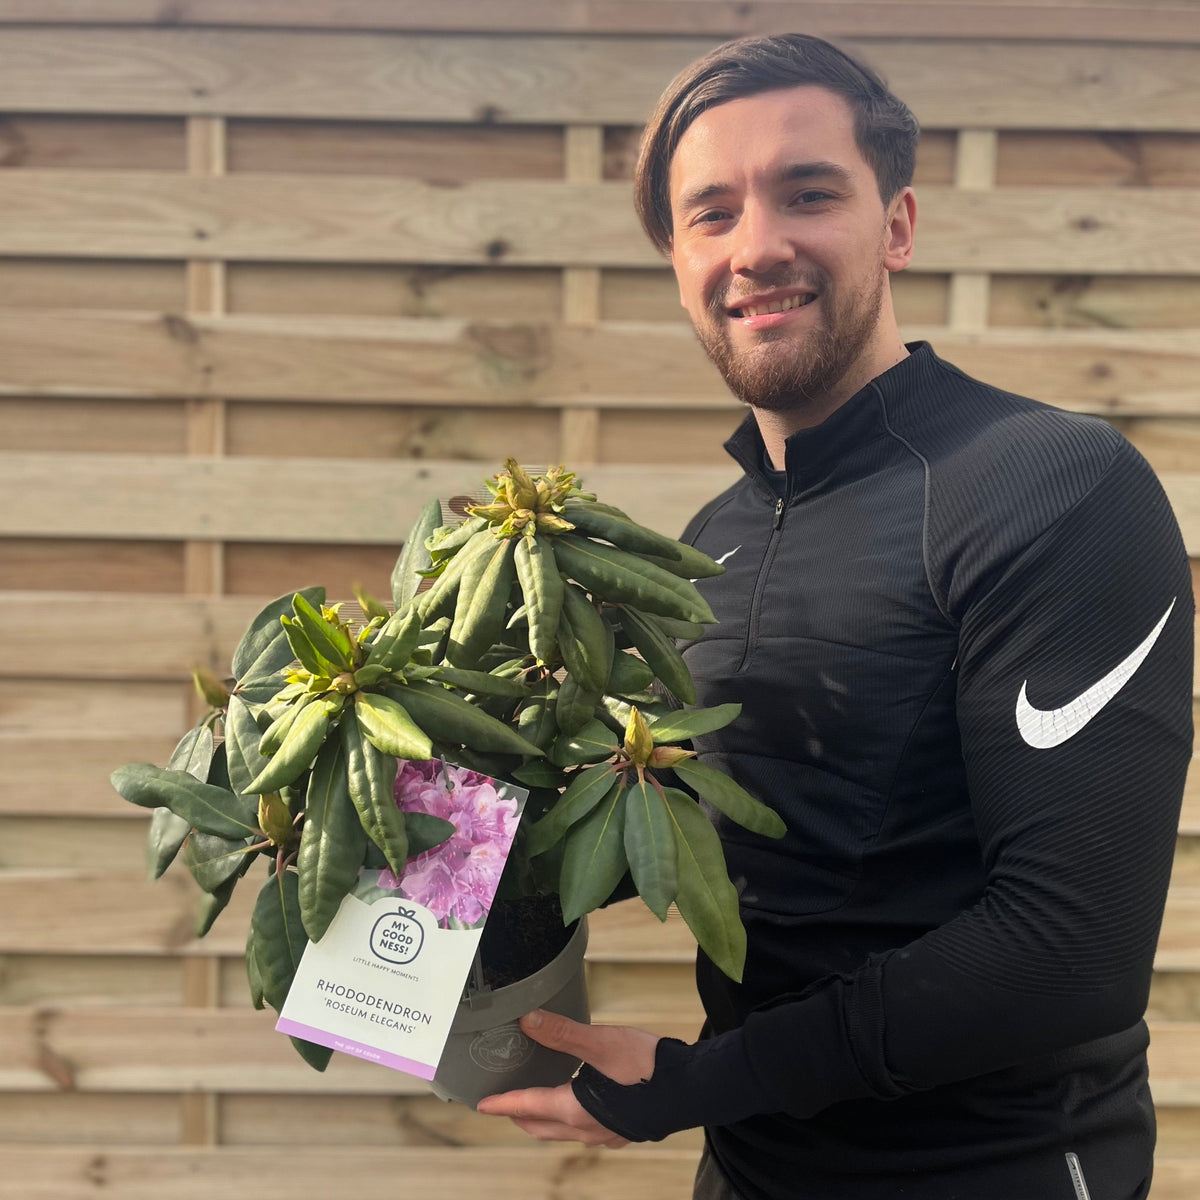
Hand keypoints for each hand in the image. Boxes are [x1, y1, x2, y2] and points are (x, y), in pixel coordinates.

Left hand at [475, 1009, 659, 1145]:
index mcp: (576, 1110)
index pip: (528, 1107)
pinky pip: (584, 1131)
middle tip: (503, 1101)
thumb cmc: (650, 1067)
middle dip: (518, 1115)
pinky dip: (568, 1119)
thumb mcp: (602, 1042)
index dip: (503, 1104)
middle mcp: (587, 1130)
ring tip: (534, 1101)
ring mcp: (607, 1135)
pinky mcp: (623, 1131)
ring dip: (543, 1118)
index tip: (482, 1104)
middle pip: (541, 1126)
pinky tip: (577, 1104)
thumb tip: (527, 1021)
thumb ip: (562, 1032)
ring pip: (562, 1132)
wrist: (694, 1087)